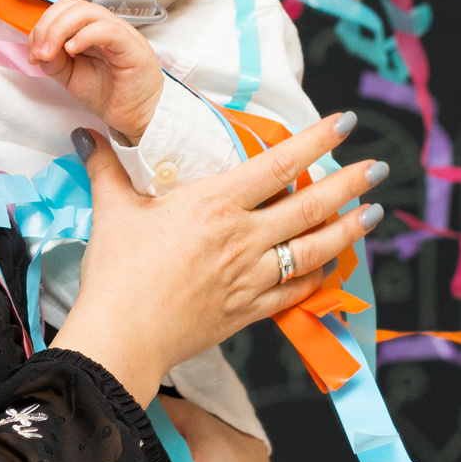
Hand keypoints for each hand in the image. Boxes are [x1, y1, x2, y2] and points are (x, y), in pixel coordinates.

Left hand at [26, 0, 163, 142]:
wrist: (135, 117)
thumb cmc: (109, 94)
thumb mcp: (70, 77)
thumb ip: (54, 62)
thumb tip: (39, 50)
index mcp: (91, 29)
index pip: (63, 10)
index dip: (42, 26)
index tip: (33, 54)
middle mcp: (105, 25)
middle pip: (72, 6)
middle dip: (47, 27)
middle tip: (39, 54)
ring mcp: (120, 33)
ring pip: (87, 12)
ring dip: (59, 30)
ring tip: (49, 54)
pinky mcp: (131, 46)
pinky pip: (108, 30)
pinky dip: (84, 35)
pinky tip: (71, 49)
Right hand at [52, 111, 383, 402]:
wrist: (122, 337)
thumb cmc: (117, 274)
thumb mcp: (112, 211)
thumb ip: (106, 169)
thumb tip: (85, 136)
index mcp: (214, 205)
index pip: (278, 164)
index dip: (317, 140)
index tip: (344, 123)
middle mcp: (243, 238)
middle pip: (310, 207)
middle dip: (348, 185)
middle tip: (375, 168)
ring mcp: (251, 277)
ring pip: (314, 250)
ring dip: (348, 230)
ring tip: (372, 213)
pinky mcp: (249, 310)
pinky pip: (298, 291)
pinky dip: (320, 276)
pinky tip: (332, 265)